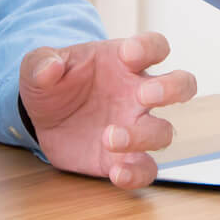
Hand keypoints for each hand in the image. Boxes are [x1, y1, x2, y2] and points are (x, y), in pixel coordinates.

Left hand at [20, 32, 195, 187]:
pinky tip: (116, 172)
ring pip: (164, 132)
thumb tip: (50, 68)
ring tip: (109, 137)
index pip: (155, 45)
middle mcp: (138, 93)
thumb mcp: (37, 67)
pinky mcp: (125, 158)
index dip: (149, 47)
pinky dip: (137, 174)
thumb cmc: (51, 84)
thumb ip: (41, 63)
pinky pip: (147, 170)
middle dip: (171, 89)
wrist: (42, 119)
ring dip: (142, 136)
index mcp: (123, 62)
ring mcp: (135, 126)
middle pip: (181, 85)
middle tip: (144, 95)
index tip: (127, 54)